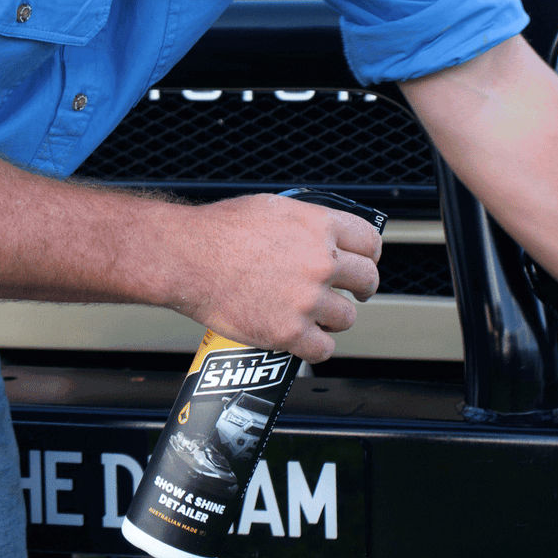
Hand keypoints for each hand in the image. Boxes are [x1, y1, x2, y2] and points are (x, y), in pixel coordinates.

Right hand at [161, 193, 381, 362]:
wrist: (186, 258)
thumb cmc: (218, 230)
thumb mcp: (273, 208)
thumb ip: (306, 224)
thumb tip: (322, 234)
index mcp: (318, 226)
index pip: (369, 241)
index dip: (370, 255)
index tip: (365, 263)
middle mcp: (320, 262)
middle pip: (367, 279)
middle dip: (362, 288)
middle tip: (354, 293)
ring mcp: (306, 299)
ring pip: (346, 317)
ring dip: (334, 318)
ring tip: (315, 316)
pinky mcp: (288, 331)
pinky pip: (322, 349)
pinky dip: (316, 347)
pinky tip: (305, 339)